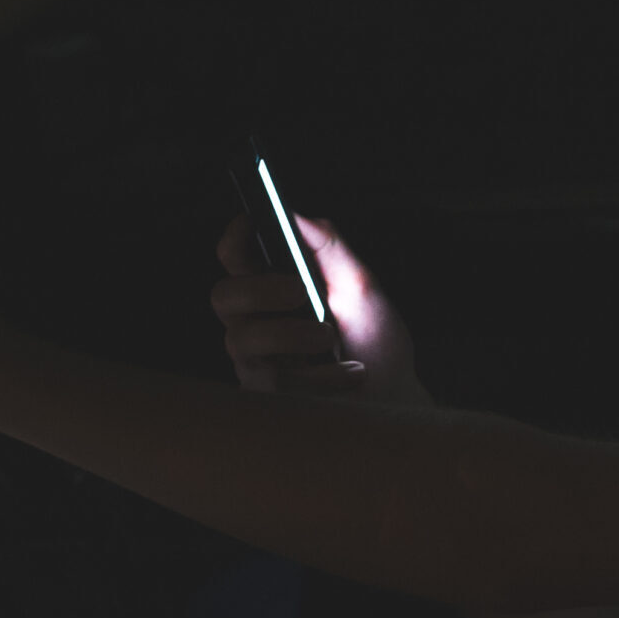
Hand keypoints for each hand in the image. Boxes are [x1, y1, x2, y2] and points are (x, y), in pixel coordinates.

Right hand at [212, 213, 428, 403]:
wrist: (396, 398)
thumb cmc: (377, 345)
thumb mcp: (362, 289)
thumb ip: (330, 250)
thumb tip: (298, 216)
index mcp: (274, 291)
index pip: (235, 259)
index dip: (234, 239)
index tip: (251, 222)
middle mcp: (258, 324)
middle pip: (222, 296)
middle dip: (259, 288)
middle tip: (299, 291)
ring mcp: (258, 363)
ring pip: (241, 339)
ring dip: (292, 334)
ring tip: (330, 338)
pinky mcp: (268, 400)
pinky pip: (273, 381)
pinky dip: (320, 375)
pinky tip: (348, 374)